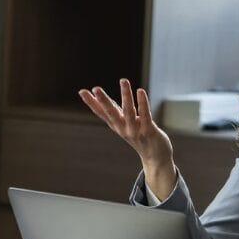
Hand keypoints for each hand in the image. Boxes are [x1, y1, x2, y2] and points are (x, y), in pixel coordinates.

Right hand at [79, 78, 176, 197]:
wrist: (156, 159)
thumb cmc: (140, 137)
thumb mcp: (124, 125)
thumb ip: (115, 112)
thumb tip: (100, 98)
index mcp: (117, 126)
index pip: (101, 113)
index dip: (91, 103)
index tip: (82, 92)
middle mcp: (123, 129)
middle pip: (111, 113)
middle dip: (103, 101)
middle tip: (96, 88)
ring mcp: (136, 131)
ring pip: (129, 112)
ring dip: (126, 96)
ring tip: (123, 80)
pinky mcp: (149, 132)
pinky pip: (145, 116)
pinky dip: (142, 104)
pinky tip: (140, 91)